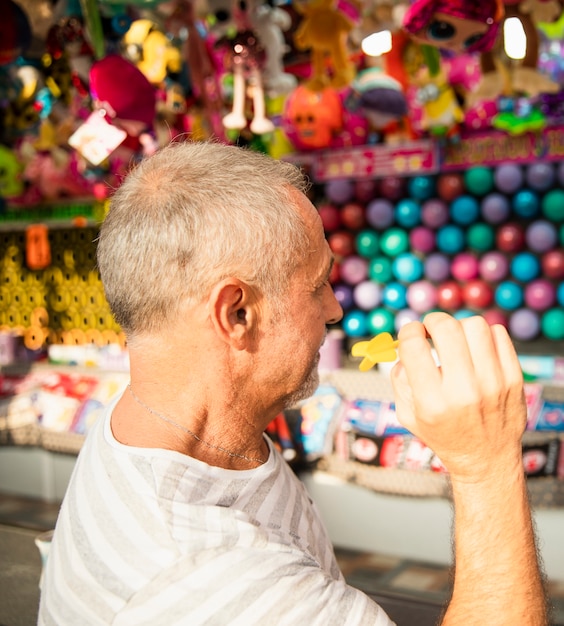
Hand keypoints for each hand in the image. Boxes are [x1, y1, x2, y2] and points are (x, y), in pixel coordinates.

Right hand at [390, 313, 526, 482]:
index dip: (408, 331)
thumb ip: (400, 379)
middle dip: (433, 321)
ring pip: (475, 326)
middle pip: (447, 329)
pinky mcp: (514, 378)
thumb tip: (405, 345)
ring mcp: (493, 383)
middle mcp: (464, 392)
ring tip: (456, 339)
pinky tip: (475, 348)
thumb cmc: (444, 434)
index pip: (414, 346)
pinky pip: (499, 334)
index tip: (411, 334)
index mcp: (432, 402)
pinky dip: (484, 334)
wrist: (486, 459)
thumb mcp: (408, 415)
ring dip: (459, 326)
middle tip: (431, 329)